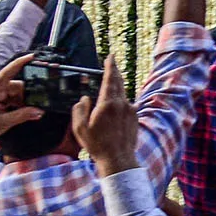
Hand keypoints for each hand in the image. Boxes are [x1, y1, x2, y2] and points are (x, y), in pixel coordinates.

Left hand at [0, 53, 43, 153]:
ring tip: (17, 114)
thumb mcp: (3, 122)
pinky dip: (16, 103)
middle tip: (31, 109)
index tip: (32, 56)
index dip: (20, 63)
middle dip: (25, 97)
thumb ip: (22, 115)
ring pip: (16, 91)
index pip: (7, 72)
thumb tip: (39, 111)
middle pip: (16, 85)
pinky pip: (11, 95)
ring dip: (20, 102)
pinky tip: (15, 111)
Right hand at [74, 57, 137, 176]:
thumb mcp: (80, 128)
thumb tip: (84, 98)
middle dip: (115, 72)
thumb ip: (80, 109)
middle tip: (112, 63)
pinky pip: (126, 105)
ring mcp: (130, 110)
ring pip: (123, 94)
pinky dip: (119, 102)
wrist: (118, 158)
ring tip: (110, 85)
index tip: (110, 56)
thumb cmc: (97, 145)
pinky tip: (113, 109)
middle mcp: (122, 103)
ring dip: (116, 88)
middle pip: (119, 83)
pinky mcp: (135, 117)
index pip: (110, 79)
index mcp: (108, 103)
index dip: (110, 66)